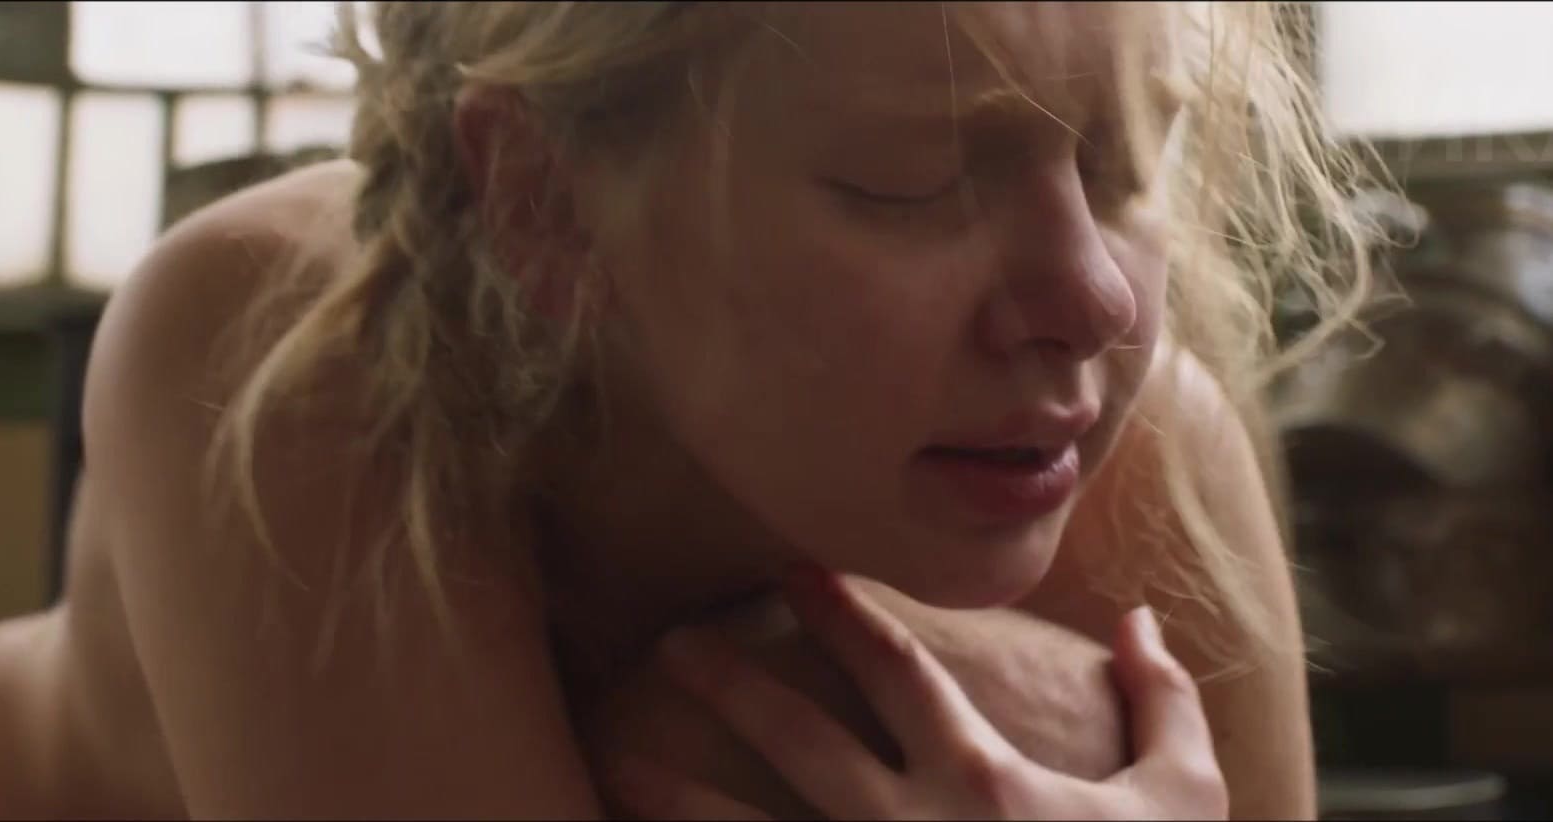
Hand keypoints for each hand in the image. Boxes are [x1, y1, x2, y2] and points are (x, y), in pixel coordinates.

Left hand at [603, 567, 1227, 819]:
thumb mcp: (1186, 800)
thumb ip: (1160, 704)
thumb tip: (1139, 621)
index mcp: (987, 783)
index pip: (896, 672)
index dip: (841, 615)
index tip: (788, 572)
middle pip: (801, 741)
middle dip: (733, 685)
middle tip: (672, 644)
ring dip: (683, 801)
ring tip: (620, 764)